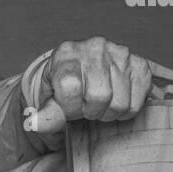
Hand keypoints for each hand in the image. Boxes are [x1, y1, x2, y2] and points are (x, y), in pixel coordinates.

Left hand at [25, 36, 172, 134]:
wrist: (81, 71)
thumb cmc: (63, 86)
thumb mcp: (48, 99)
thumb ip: (44, 114)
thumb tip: (33, 124)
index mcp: (66, 52)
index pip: (70, 88)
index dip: (69, 107)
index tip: (67, 107)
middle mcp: (95, 47)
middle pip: (99, 96)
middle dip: (90, 111)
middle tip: (85, 107)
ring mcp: (120, 53)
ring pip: (119, 103)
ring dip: (108, 112)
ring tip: (99, 104)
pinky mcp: (139, 64)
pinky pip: (137, 101)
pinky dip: (126, 109)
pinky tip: (115, 100)